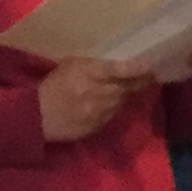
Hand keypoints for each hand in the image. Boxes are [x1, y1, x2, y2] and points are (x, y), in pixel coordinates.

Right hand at [37, 56, 153, 142]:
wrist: (38, 116)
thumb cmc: (53, 85)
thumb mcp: (70, 64)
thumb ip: (93, 64)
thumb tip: (114, 64)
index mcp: (89, 74)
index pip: (119, 70)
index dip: (137, 69)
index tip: (151, 65)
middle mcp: (98, 93)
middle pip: (127, 88)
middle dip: (141, 82)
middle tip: (153, 75)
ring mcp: (99, 112)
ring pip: (122, 101)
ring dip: (130, 93)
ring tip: (139, 86)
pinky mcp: (97, 126)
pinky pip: (113, 114)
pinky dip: (117, 106)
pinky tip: (117, 100)